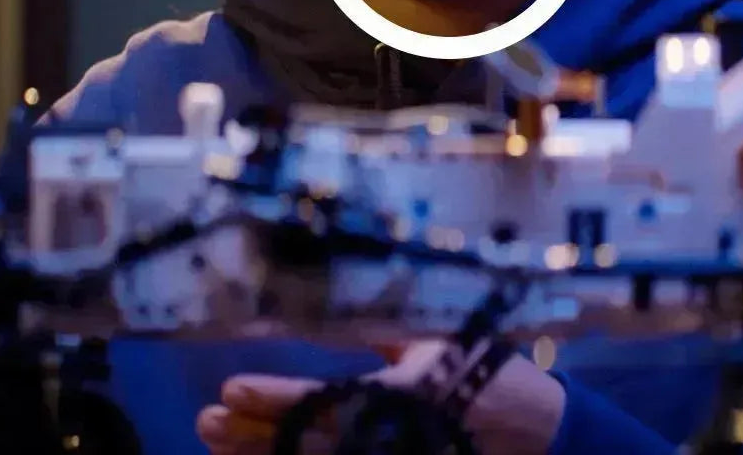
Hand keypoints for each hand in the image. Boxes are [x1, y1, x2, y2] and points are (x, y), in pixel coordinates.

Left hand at [197, 341, 565, 454]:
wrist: (538, 432)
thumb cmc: (486, 372)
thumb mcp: (438, 340)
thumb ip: (385, 331)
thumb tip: (334, 303)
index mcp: (399, 393)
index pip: (324, 396)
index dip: (275, 396)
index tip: (230, 389)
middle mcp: (387, 436)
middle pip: (307, 439)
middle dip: (254, 433)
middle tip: (204, 422)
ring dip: (266, 454)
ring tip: (216, 442)